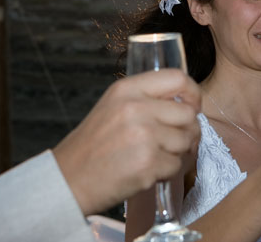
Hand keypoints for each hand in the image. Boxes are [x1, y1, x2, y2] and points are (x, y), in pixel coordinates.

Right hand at [52, 69, 200, 215]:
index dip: (193, 93)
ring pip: (187, 141)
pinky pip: (178, 165)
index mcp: (127, 89)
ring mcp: (143, 136)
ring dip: (179, 153)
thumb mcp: (114, 107)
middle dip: (187, 130)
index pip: (177, 78)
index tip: (192, 106)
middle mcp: (136, 108)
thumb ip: (147, 99)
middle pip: (188, 114)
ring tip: (157, 157)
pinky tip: (151, 171)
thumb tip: (187, 103)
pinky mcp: (148, 164)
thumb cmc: (93, 147)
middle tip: (173, 141)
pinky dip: (169, 171)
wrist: (67, 181)